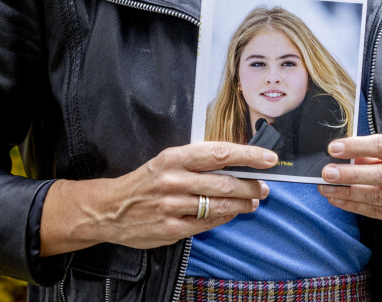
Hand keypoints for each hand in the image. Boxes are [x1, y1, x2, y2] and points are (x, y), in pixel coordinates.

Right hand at [41, 141, 274, 255]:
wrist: (111, 209)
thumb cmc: (145, 181)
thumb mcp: (167, 161)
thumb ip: (196, 161)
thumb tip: (234, 161)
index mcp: (174, 157)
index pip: (219, 152)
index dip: (248, 155)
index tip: (269, 158)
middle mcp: (175, 180)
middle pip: (225, 182)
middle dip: (251, 185)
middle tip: (264, 187)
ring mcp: (173, 206)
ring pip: (220, 204)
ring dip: (243, 204)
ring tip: (254, 202)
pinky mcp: (172, 229)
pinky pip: (208, 224)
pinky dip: (225, 218)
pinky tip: (233, 214)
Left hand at [318, 134, 381, 232]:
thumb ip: (370, 154)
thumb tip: (340, 155)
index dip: (357, 146)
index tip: (333, 148)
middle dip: (351, 174)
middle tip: (328, 173)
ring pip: (380, 197)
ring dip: (349, 193)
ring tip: (327, 188)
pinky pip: (378, 213)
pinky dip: (354, 206)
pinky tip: (337, 199)